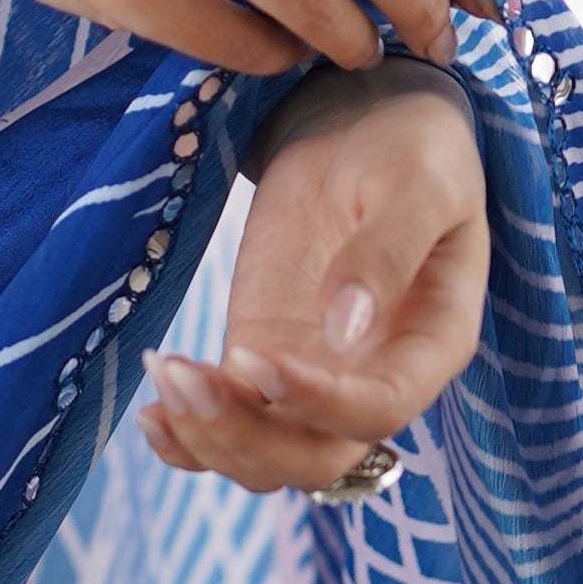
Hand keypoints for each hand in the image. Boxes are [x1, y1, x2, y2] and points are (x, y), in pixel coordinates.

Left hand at [138, 68, 487, 495]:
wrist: (362, 124)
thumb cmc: (409, 148)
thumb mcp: (415, 182)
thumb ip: (388, 251)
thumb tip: (345, 330)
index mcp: (431, 344)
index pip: (381, 408)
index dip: (319, 403)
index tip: (257, 357)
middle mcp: (375, 379)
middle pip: (316, 458)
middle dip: (247, 437)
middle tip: (185, 377)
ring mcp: (313, 377)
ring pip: (266, 458)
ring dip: (209, 438)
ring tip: (165, 372)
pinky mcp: (261, 359)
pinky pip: (229, 427)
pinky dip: (188, 437)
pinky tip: (151, 414)